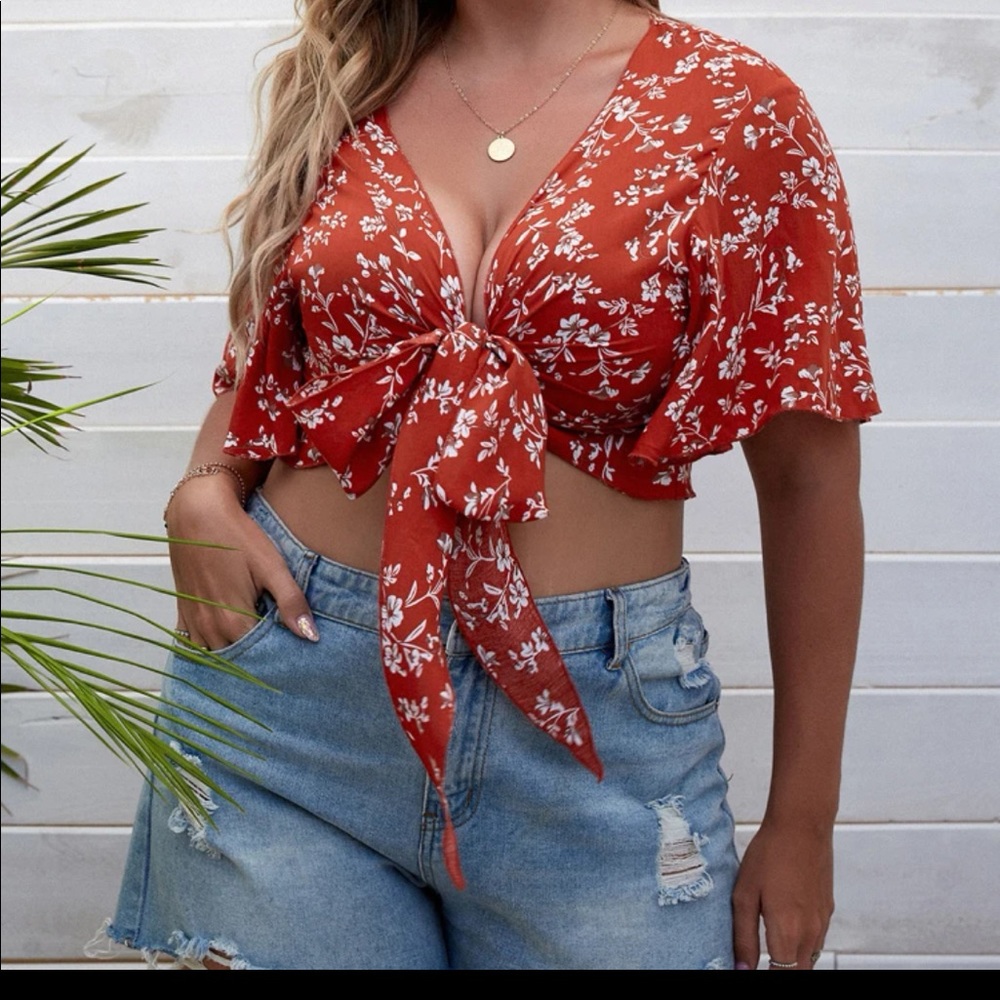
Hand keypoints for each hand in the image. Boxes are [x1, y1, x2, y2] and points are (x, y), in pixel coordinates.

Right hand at [167, 476, 317, 650]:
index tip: (292, 658)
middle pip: (236, 660)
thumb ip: (291, 603)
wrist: (198, 512)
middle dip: (256, 662)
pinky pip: (194, 644)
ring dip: (233, 656)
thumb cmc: (237, 537)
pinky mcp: (183, 611)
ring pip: (214, 655)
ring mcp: (193, 621)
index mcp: (234, 621)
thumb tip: (311, 636)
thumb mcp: (272, 567)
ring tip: (255, 651)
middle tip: (277, 656)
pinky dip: (211, 649)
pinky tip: (227, 641)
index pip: (259, 658)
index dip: (277, 659)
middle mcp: (209, 628)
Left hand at [732, 819, 832, 970]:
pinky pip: (817, 940)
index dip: (765, 975)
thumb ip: (743, 936)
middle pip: (799, 971)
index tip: (750, 969)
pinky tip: (786, 928)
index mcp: (788, 932)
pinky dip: (803, 945)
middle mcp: (811, 933)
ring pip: (810, 958)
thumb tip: (741, 968)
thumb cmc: (769, 855)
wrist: (802, 826)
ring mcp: (822, 922)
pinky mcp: (827, 909)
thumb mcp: (744, 894)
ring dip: (793, 961)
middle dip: (780, 970)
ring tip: (771, 949)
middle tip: (761, 959)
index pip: (781, 975)